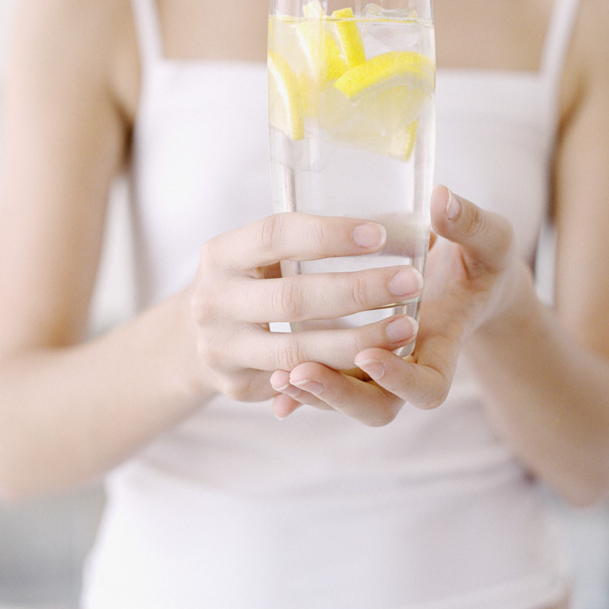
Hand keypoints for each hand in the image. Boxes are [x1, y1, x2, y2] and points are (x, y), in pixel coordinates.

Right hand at [187, 213, 424, 402]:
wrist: (197, 335)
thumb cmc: (250, 281)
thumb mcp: (257, 252)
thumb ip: (303, 242)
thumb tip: (391, 222)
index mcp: (221, 255)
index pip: (276, 236)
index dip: (329, 235)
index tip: (380, 235)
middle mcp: (213, 302)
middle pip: (292, 298)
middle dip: (357, 291)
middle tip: (411, 281)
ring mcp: (221, 348)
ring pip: (298, 353)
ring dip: (358, 342)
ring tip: (405, 327)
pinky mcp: (236, 385)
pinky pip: (297, 385)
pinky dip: (340, 375)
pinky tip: (380, 363)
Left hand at [269, 186, 515, 423]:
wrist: (469, 282)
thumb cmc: (480, 261)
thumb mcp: (489, 240)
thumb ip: (469, 224)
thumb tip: (440, 199)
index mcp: (447, 345)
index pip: (428, 387)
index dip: (400, 379)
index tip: (370, 352)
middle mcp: (411, 368)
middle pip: (377, 408)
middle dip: (339, 394)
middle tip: (301, 372)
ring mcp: (380, 369)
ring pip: (345, 401)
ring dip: (313, 392)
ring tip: (278, 375)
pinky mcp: (355, 361)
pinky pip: (326, 385)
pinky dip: (301, 391)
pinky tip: (272, 384)